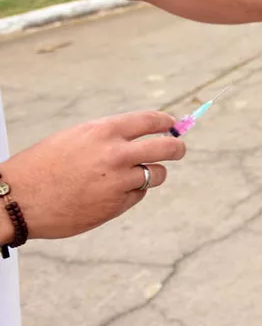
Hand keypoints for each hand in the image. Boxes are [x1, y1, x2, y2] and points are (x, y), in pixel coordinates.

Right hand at [0, 111, 185, 241]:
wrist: (18, 199)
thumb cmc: (43, 166)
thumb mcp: (76, 138)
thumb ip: (108, 136)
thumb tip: (141, 135)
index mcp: (103, 131)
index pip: (150, 120)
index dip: (166, 122)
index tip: (172, 125)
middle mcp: (116, 154)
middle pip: (167, 148)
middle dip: (178, 147)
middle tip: (179, 149)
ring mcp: (119, 181)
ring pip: (157, 174)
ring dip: (153, 174)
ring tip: (136, 175)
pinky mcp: (117, 205)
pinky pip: (138, 195)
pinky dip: (132, 193)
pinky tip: (111, 193)